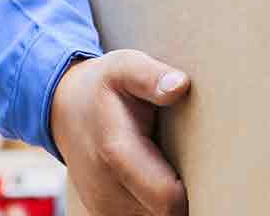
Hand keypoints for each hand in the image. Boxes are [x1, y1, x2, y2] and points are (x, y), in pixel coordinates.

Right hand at [51, 50, 190, 215]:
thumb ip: (151, 76)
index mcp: (116, 152)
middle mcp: (106, 189)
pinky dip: (155, 206)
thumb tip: (179, 85)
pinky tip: (158, 178)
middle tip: (192, 163)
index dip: (193, 189)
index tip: (206, 166)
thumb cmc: (102, 86)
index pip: (168, 199)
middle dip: (186, 196)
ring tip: (172, 168)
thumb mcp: (124, 68)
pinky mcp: (106, 214)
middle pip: (165, 214)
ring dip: (170, 203)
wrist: (64, 109)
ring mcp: (104, 207)